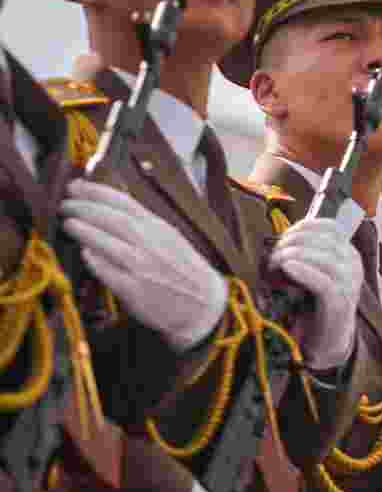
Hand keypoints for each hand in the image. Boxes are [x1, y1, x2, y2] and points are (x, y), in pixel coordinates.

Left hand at [61, 179, 226, 351]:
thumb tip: (111, 206)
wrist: (205, 305)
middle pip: (110, 219)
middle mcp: (150, 244)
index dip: (95, 191)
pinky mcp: (135, 291)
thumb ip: (144, 223)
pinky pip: (108, 272)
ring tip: (68, 223)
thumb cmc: (185, 271)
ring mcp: (142, 267)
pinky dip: (94, 260)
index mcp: (160, 228)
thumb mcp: (171, 238)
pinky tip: (85, 253)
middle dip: (83, 207)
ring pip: (106, 242)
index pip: (123, 202)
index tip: (75, 186)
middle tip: (65, 204)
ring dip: (83, 230)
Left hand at [268, 218, 363, 369]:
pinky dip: (303, 272)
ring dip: (295, 255)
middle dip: (294, 242)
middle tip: (272, 254)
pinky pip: (323, 282)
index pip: (330, 228)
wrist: (326, 341)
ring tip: (275, 263)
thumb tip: (281, 237)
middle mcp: (354, 266)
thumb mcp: (313, 271)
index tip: (283, 237)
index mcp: (349, 254)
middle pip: (325, 241)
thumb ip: (306, 253)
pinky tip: (286, 267)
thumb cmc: (314, 303)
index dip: (303, 227)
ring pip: (325, 258)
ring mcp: (350, 285)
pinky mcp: (340, 304)